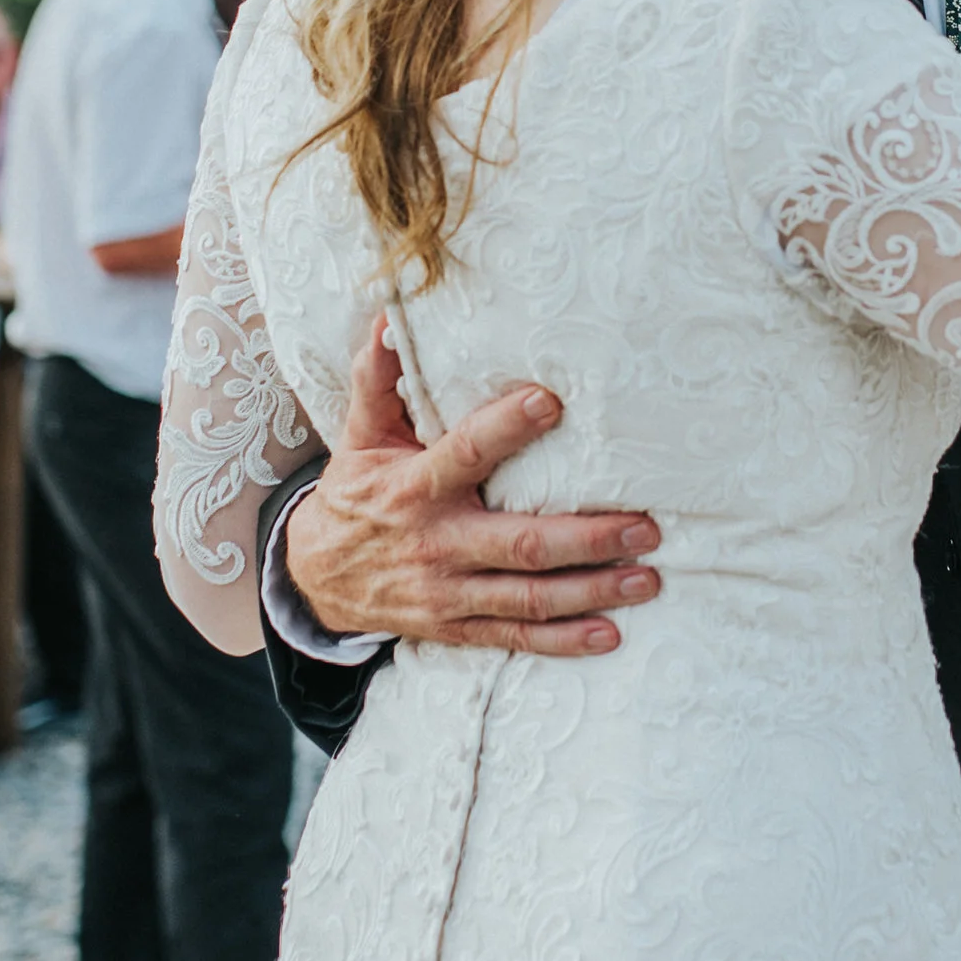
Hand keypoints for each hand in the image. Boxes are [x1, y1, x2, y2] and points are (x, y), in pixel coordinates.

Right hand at [281, 319, 662, 657]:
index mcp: (414, 487)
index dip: (505, 428)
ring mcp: (448, 593)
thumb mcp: (359, 435)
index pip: (464, 453)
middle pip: (519, 544)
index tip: (551, 403)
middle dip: (586, 539)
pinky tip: (610, 634)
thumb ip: (378, 380)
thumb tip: (390, 319)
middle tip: (645, 527)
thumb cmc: (355, 494)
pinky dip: (563, 641)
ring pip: (528, 597)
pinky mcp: (456, 627)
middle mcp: (436, 543)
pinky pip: (515, 638)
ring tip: (647, 578)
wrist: (314, 578)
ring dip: (591, 590)